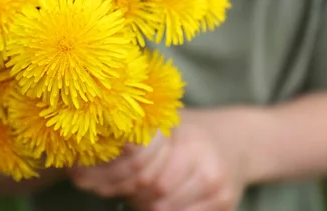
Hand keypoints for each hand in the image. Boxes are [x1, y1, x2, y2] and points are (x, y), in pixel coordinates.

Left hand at [67, 113, 248, 210]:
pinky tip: (162, 200)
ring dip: (146, 205)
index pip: (143, 169)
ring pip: (165, 208)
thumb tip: (87, 154)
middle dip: (132, 192)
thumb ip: (135, 136)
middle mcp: (203, 159)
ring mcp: (215, 184)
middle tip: (122, 187)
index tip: (100, 177)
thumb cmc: (189, 133)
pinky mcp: (224, 203)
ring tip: (143, 193)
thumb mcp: (165, 124)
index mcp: (185, 136)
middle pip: (152, 192)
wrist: (239, 141)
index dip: (117, 176)